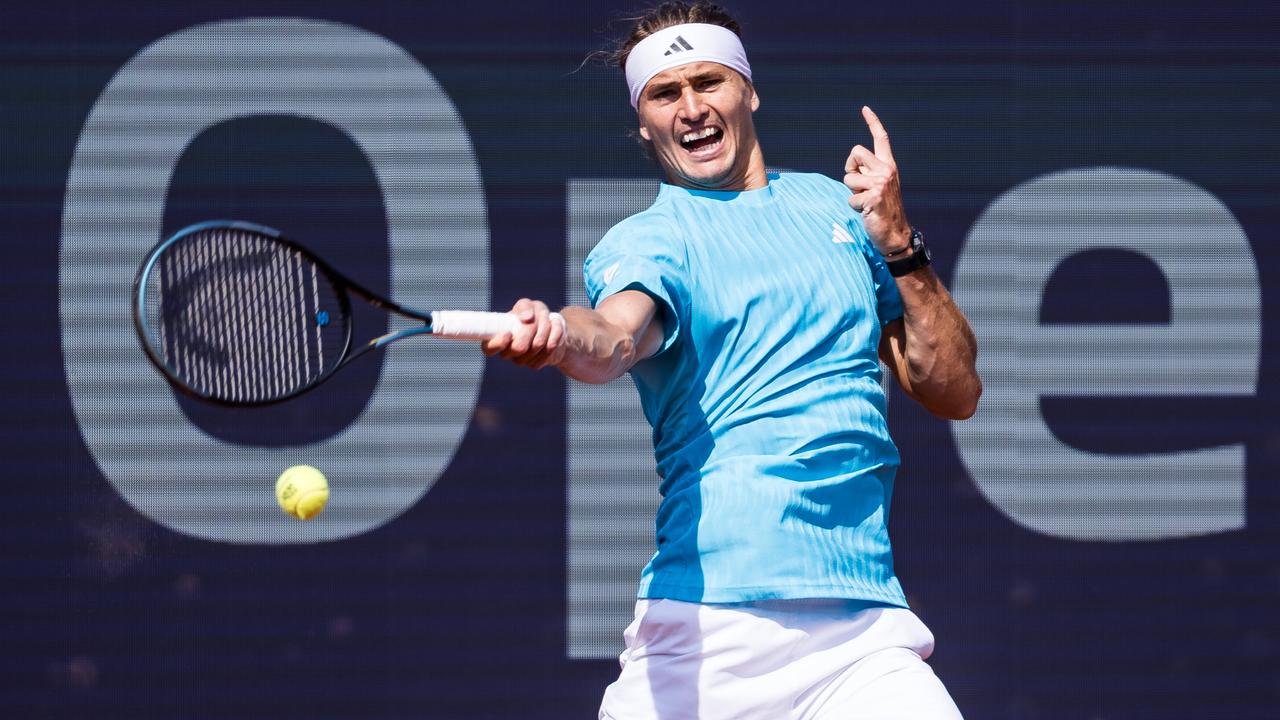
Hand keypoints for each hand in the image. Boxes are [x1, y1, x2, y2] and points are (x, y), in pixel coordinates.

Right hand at [482, 298, 566, 369]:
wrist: (551, 329)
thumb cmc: (534, 316)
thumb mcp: (529, 305)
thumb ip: (524, 307)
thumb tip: (526, 318)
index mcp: (497, 338)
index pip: (489, 348)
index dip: (499, 343)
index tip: (509, 333)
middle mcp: (506, 353)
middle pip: (518, 347)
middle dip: (531, 329)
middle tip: (536, 319)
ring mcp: (520, 361)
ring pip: (536, 346)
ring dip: (545, 328)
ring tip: (547, 320)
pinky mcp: (535, 364)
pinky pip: (548, 350)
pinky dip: (555, 335)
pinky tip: (555, 329)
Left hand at [843, 106, 911, 254]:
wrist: (895, 234)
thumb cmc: (882, 211)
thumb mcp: (878, 187)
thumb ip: (867, 173)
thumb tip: (852, 167)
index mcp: (889, 165)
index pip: (881, 139)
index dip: (872, 122)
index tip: (865, 108)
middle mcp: (887, 170)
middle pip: (855, 152)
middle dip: (850, 169)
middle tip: (859, 186)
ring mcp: (881, 183)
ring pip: (848, 178)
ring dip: (851, 193)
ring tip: (866, 202)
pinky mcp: (874, 197)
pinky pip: (850, 199)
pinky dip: (854, 208)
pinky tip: (868, 213)